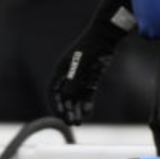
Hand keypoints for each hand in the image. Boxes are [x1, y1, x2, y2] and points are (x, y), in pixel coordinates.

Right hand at [49, 0, 134, 124]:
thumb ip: (73, 83)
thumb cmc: (92, 48)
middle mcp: (69, 74)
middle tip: (71, 122)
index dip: (55, 104)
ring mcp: (81, 76)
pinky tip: (87, 113)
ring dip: (76, 109)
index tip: (60, 115)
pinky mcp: (92, 77)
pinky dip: (86, 103)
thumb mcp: (82, 66)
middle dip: (67, 110)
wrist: (106, 36)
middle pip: (65, 96)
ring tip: (78, 122)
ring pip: (76, 97)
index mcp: (62, 70)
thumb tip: (66, 99)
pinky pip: (87, 93)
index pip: (53, 91)